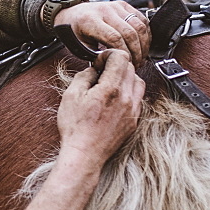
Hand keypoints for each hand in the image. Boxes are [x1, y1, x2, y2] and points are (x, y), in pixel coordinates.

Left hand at [54, 1, 150, 65]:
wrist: (72, 13)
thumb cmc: (75, 31)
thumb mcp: (78, 45)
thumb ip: (94, 55)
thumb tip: (112, 64)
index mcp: (90, 20)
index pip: (114, 38)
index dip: (123, 53)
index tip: (125, 63)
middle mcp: (104, 10)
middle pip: (129, 32)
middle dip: (136, 52)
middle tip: (136, 64)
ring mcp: (115, 6)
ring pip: (139, 26)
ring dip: (143, 44)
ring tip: (140, 57)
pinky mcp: (123, 5)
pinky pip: (142, 19)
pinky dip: (146, 34)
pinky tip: (143, 45)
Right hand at [56, 49, 144, 173]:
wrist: (85, 154)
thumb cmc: (76, 128)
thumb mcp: (70, 95)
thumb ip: (84, 76)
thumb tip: (93, 69)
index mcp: (111, 89)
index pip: (121, 57)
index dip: (108, 55)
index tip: (98, 62)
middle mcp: (126, 98)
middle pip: (131, 68)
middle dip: (115, 65)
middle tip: (101, 73)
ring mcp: (133, 110)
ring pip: (138, 82)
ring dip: (125, 78)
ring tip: (109, 84)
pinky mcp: (134, 120)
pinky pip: (138, 98)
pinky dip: (129, 93)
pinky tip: (114, 98)